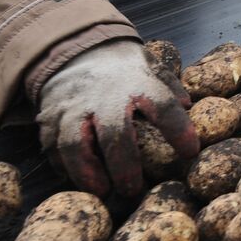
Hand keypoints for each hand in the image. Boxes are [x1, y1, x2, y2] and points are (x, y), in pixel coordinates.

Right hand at [36, 40, 197, 197]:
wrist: (73, 48)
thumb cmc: (121, 66)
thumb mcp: (149, 64)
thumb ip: (168, 84)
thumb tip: (188, 104)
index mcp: (137, 82)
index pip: (162, 106)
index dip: (178, 129)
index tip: (190, 152)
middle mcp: (104, 96)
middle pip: (114, 133)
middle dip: (124, 165)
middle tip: (133, 190)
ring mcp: (74, 108)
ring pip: (74, 144)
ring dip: (87, 172)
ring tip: (102, 192)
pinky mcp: (50, 118)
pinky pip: (52, 147)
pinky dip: (63, 167)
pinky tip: (78, 181)